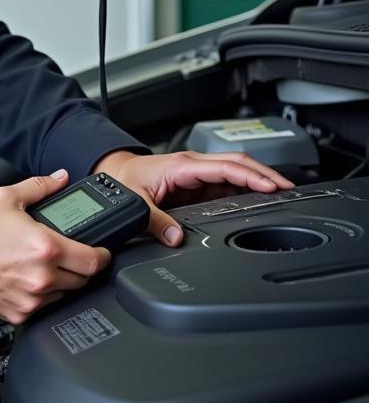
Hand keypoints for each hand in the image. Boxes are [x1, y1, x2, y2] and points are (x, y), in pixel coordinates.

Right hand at [0, 169, 110, 324]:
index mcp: (46, 247)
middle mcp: (43, 276)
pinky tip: (27, 280)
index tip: (101, 252)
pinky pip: (44, 307)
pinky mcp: (22, 313)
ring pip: (65, 294)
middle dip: (81, 267)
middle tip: (70, 256)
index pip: (94, 260)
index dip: (103, 255)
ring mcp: (33, 298)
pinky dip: (42, 295)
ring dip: (61, 281)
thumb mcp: (6, 198)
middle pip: (84, 279)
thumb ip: (40, 186)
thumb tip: (61, 178)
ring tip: (42, 266)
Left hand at [93, 149, 293, 247]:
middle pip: (237, 164)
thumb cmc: (124, 179)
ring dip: (256, 182)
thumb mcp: (136, 202)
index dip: (251, 176)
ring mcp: (196, 175)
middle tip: (289, 189)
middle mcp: (192, 167)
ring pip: (233, 174)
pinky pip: (224, 184)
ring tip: (280, 196)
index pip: (225, 167)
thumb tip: (176, 238)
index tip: (272, 187)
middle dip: (264, 175)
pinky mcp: (195, 183)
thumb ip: (156, 221)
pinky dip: (243, 191)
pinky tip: (255, 201)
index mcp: (181, 166)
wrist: (114, 173)